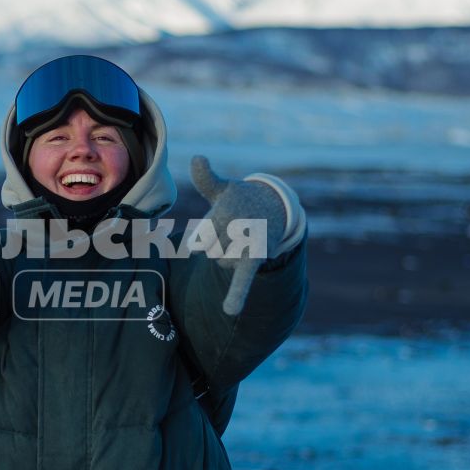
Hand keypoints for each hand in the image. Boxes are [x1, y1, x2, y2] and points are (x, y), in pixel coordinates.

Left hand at [190, 156, 300, 315]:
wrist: (275, 209)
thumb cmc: (239, 199)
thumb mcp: (222, 188)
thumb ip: (205, 178)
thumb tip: (198, 158)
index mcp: (222, 212)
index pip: (194, 242)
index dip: (198, 240)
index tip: (208, 230)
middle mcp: (234, 228)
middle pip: (207, 252)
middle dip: (216, 244)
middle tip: (232, 229)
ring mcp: (245, 244)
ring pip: (221, 263)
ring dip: (227, 255)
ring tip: (242, 238)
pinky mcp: (255, 258)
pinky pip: (243, 279)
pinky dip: (237, 295)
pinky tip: (230, 310)